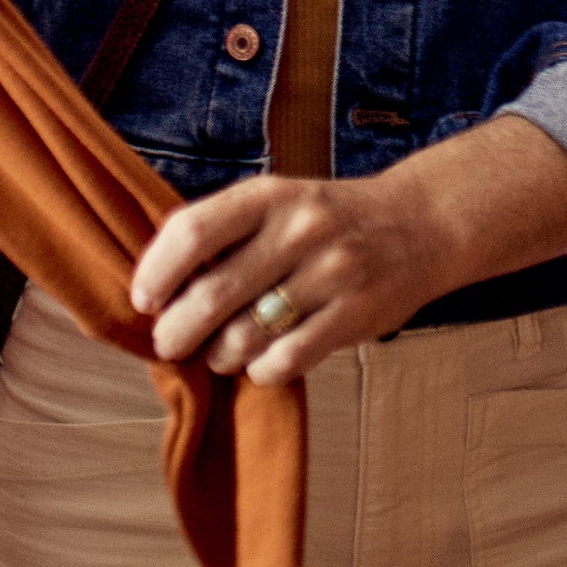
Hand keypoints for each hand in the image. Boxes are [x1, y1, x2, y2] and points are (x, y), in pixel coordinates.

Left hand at [129, 115, 566, 384]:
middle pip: (210, 295)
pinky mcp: (356, 314)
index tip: (145, 299)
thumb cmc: (329, 220)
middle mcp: (301, 228)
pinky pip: (285, 361)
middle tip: (171, 343)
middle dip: (177, 332)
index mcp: (271, 195)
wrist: (421, 224)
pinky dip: (262, 370)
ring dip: (220, 355)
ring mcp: (331, 272)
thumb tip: (153, 288)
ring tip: (222, 352)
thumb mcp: (279, 202)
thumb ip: (224, 233)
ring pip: (244, 337)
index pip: (192, 232)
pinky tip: (263, 360)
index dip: (155, 273)